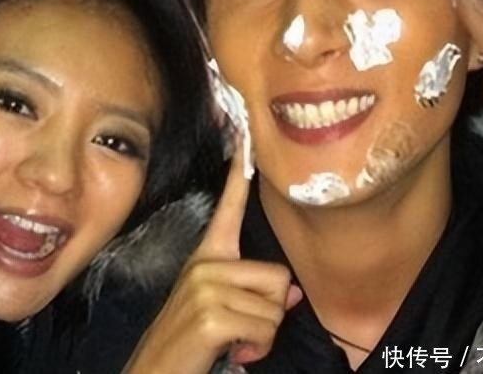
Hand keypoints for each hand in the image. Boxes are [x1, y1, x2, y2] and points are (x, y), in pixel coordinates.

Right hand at [124, 138, 302, 373]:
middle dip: (271, 312)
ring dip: (264, 334)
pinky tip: (234, 352)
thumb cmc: (189, 342)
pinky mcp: (211, 316)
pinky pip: (265, 328)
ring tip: (234, 341)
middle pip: (278, 276)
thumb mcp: (220, 309)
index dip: (239, 171)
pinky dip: (257, 350)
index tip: (244, 131)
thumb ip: (254, 293)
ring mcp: (206, 288)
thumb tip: (294, 294)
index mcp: (207, 257)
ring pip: (276, 306)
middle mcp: (205, 264)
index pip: (228, 206)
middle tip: (242, 328)